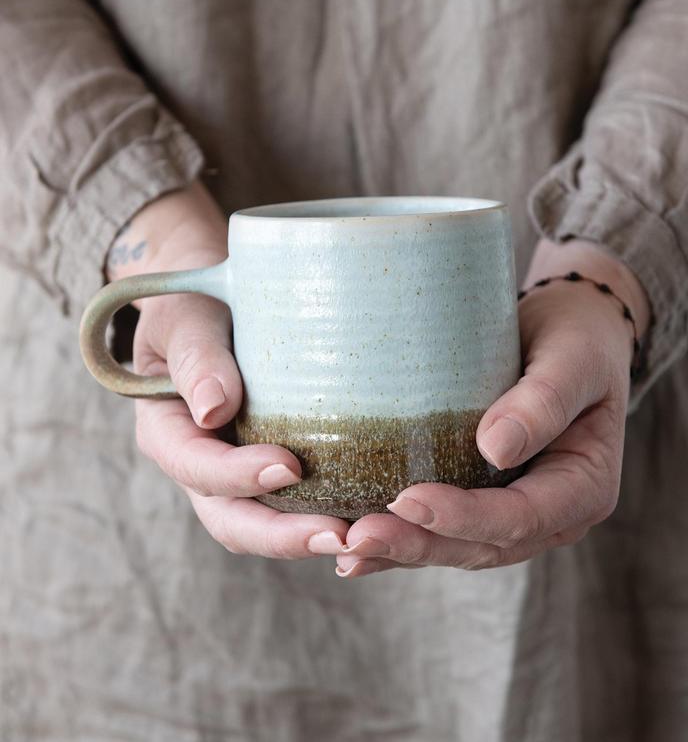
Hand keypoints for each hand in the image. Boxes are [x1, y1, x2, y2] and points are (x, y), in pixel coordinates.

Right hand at [109, 183, 348, 557]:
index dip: (237, 476)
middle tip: (337, 536)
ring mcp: (236, 471)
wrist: (216, 303)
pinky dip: (323, 514)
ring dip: (307, 537)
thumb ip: (195, 358)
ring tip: (360, 538)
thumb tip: (214, 408)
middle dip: (281, 536)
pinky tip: (366, 514)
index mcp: (168, 431)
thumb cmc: (196, 304)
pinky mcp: (271, 466)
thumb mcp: (185, 319)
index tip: (289, 467)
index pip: (195, 466)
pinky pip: (293, 504)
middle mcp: (199, 464)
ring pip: (263, 524)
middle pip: (231, 519)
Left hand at [335, 240, 649, 577]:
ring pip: (456, 548)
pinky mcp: (483, 501)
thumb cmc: (577, 341)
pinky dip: (401, 540)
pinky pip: (443, 531)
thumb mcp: (574, 358)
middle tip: (359, 538)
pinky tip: (355, 548)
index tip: (407, 499)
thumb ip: (544, 401)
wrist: (570, 337)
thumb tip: (496, 448)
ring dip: (402, 551)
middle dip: (418, 544)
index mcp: (584, 488)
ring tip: (349, 548)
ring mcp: (515, 514)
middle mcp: (551, 515)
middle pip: (482, 546)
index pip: (522, 517)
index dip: (465, 516)